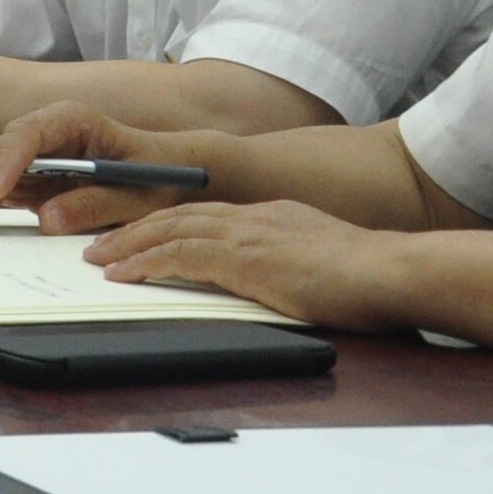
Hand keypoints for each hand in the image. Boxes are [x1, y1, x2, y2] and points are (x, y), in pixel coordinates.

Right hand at [0, 101, 202, 235]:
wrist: (168, 175)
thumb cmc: (158, 176)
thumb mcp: (138, 195)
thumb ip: (95, 205)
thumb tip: (47, 220)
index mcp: (70, 122)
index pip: (26, 132)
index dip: (6, 161)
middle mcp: (41, 133)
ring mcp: (29, 156)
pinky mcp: (24, 178)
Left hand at [82, 198, 418, 329]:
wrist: (393, 271)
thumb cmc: (372, 276)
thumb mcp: (322, 257)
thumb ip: (293, 260)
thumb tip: (282, 279)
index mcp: (271, 215)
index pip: (205, 214)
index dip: (167, 223)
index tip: (141, 234)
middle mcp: (253, 217)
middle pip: (176, 215)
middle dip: (134, 229)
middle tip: (101, 244)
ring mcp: (247, 235)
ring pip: (169, 232)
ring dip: (128, 246)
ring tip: (98, 260)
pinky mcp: (244, 259)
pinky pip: (180, 257)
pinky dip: (146, 264)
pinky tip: (124, 275)